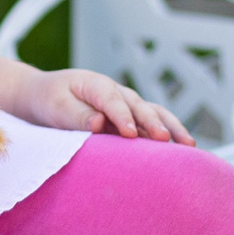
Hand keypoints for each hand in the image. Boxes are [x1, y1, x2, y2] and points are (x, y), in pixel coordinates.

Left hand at [19, 68, 194, 144]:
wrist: (45, 95)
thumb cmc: (49, 100)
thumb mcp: (55, 107)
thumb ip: (76, 115)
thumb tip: (99, 123)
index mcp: (96, 85)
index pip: (112, 101)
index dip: (122, 117)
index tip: (130, 134)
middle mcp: (117, 91)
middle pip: (139, 105)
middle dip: (153, 122)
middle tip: (165, 140)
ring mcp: (127, 103)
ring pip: (154, 112)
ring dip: (171, 127)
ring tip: (189, 145)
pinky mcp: (131, 117)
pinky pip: (152, 123)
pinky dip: (168, 133)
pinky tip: (182, 150)